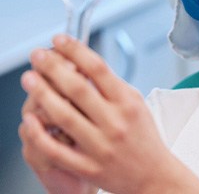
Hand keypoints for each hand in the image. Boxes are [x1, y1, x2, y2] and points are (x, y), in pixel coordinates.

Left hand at [20, 35, 198, 193]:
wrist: (153, 175)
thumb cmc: (143, 137)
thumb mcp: (136, 103)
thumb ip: (112, 85)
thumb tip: (83, 63)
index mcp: (128, 103)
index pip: (99, 69)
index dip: (76, 51)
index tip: (60, 40)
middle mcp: (114, 122)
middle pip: (78, 89)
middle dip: (53, 68)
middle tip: (38, 55)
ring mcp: (100, 146)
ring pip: (64, 116)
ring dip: (42, 94)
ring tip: (29, 78)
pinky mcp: (88, 166)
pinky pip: (57, 149)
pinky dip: (40, 134)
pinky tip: (29, 119)